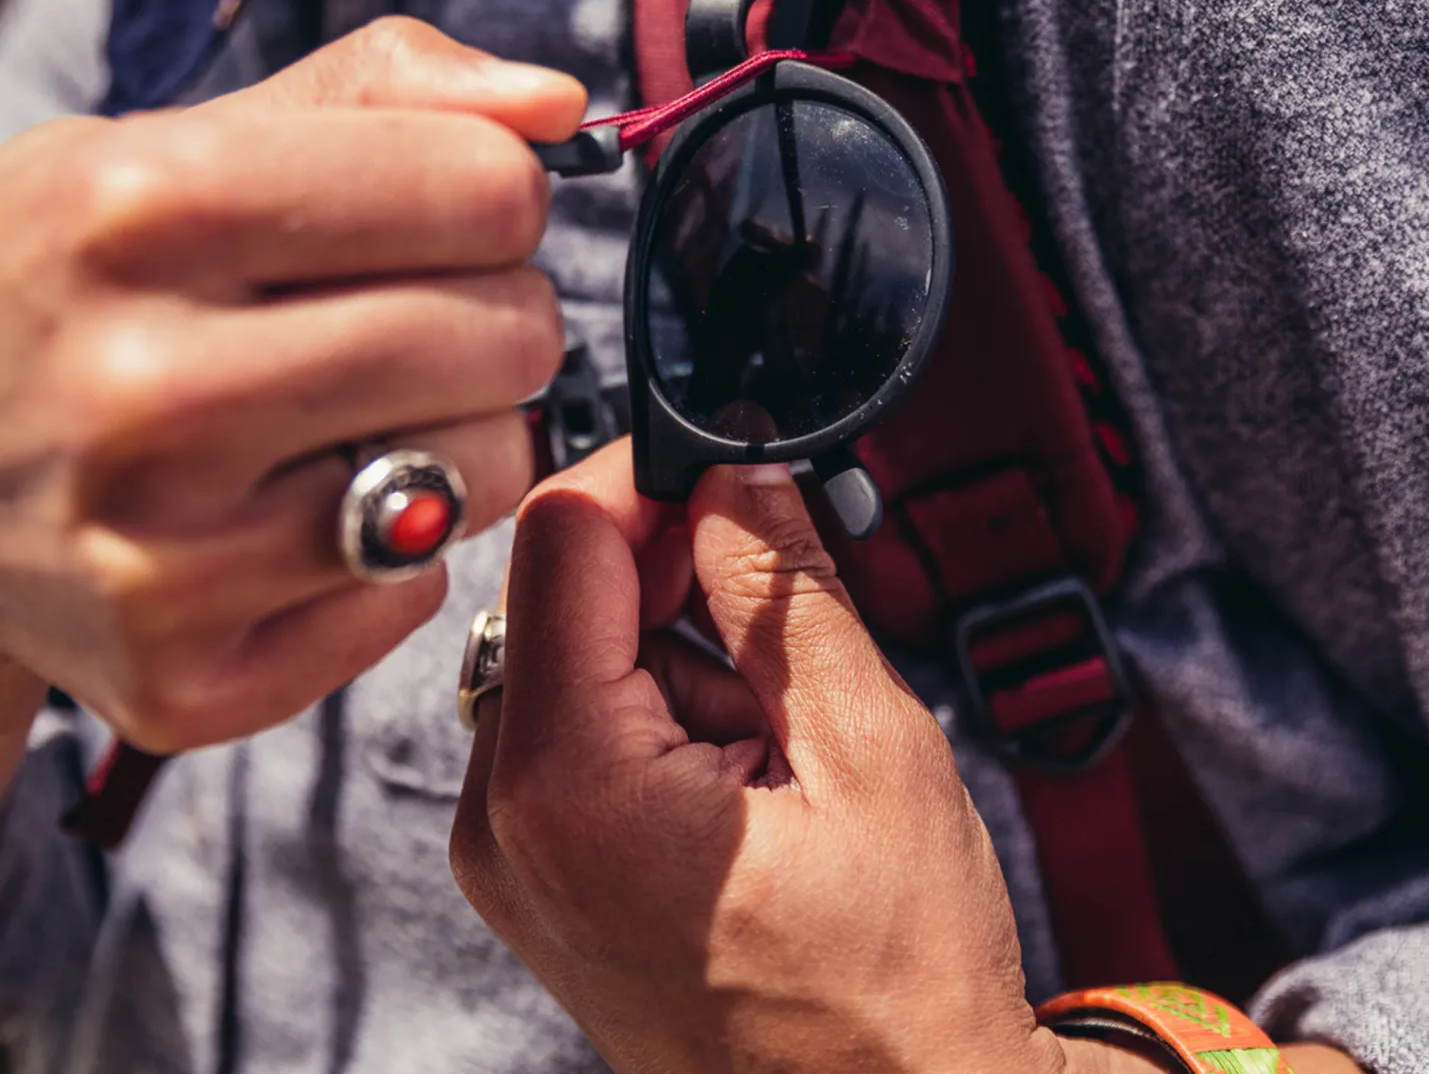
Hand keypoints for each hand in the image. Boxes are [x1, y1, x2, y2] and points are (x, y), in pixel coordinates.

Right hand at [0, 17, 583, 754]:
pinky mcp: (182, 679)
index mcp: (144, 207)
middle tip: (420, 318)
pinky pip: (416, 592)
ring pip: (490, 471)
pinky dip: (390, 549)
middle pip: (509, 336)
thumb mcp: (189, 140)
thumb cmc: (89, 281)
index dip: (496, 195)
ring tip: (360, 413)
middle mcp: (143, 388)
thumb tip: (560, 104)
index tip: (449, 213)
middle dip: (498, 314)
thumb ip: (386, 86)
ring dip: (462, 432)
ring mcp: (156, 555)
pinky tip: (298, 511)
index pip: (487, 191)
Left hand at [452, 442, 1069, 1073]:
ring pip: (574, 651)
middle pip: (561, 593)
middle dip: (676, 576)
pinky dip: (659, 711)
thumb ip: (785, 591)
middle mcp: (504, 822)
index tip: (729, 466)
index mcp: (570, 787)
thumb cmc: (892, 995)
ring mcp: (511, 853)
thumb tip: (737, 477)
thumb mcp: (871, 755)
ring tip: (778, 746)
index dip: (651, 477)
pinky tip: (741, 777)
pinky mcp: (537, 867)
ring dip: (679, 653)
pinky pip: (577, 722)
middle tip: (783, 632)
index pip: (565, 540)